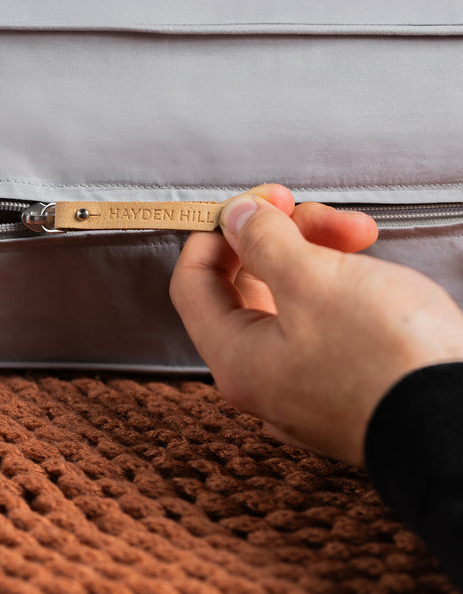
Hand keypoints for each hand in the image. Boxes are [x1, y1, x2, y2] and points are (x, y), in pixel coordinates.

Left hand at [170, 184, 462, 466]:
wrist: (462, 425)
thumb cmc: (388, 360)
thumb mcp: (314, 282)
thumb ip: (262, 242)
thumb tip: (232, 218)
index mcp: (238, 359)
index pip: (193, 283)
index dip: (216, 234)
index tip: (251, 204)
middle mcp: (264, 375)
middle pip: (247, 283)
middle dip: (281, 236)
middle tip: (312, 212)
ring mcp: (305, 379)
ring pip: (291, 294)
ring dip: (318, 250)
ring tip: (360, 232)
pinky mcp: (344, 376)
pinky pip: (324, 316)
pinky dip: (339, 282)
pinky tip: (367, 260)